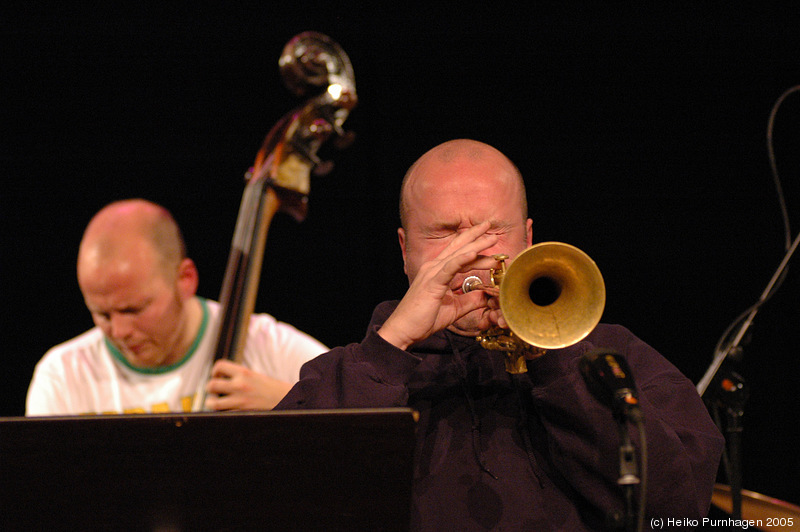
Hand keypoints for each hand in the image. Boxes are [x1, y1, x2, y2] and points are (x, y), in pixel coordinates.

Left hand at [204, 359, 291, 410]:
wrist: (286, 399)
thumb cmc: (272, 389)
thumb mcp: (256, 376)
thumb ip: (240, 376)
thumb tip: (223, 378)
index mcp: (244, 372)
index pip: (219, 365)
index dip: (214, 371)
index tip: (218, 376)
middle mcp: (240, 384)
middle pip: (212, 384)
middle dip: (210, 388)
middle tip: (215, 391)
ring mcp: (240, 400)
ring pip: (212, 402)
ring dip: (211, 402)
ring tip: (215, 402)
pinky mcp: (242, 412)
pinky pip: (222, 414)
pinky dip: (220, 413)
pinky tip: (224, 412)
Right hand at [379, 221, 506, 349]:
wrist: (404, 330)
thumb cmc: (423, 320)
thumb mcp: (453, 309)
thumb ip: (469, 301)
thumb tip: (485, 296)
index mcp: (437, 272)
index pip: (459, 254)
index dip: (474, 244)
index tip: (489, 239)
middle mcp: (433, 268)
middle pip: (459, 248)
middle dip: (476, 236)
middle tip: (490, 225)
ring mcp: (432, 273)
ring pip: (458, 255)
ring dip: (476, 245)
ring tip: (492, 238)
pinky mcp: (432, 283)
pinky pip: (450, 268)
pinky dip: (462, 259)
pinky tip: (474, 252)